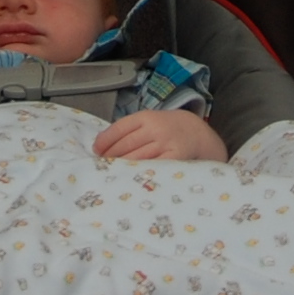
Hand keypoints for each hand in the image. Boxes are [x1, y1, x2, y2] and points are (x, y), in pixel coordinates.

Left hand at [93, 109, 226, 161]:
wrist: (197, 133)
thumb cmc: (166, 129)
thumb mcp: (150, 122)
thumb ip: (130, 130)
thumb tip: (101, 146)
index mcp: (146, 117)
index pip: (119, 128)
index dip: (105, 141)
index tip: (96, 151)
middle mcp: (155, 128)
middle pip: (126, 145)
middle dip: (111, 156)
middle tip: (101, 165)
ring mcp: (166, 143)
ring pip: (137, 157)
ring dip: (122, 167)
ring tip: (112, 173)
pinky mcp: (175, 158)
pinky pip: (153, 167)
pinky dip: (140, 172)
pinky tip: (132, 177)